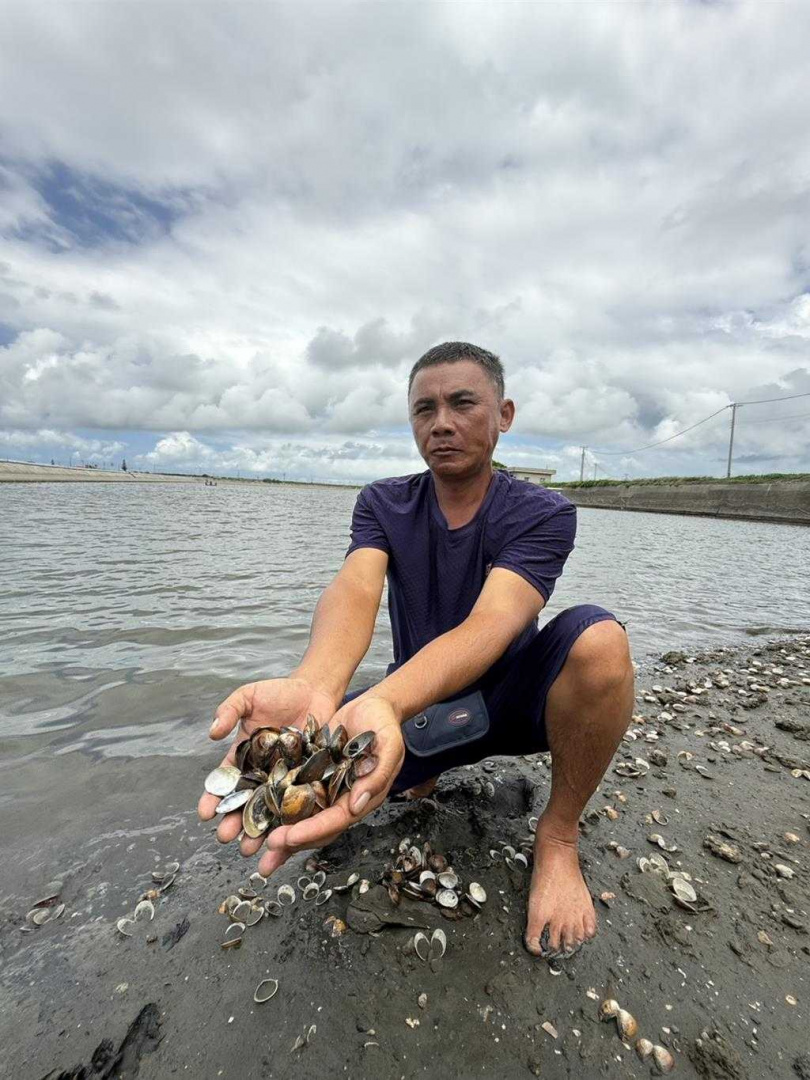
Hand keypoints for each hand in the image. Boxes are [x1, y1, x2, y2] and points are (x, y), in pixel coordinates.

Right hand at [197, 676, 337, 843]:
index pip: (224, 781)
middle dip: (233, 821)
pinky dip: (289, 821)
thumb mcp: (248, 696)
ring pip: (268, 810)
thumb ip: (229, 710)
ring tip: (250, 847)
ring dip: (258, 830)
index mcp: (242, 756)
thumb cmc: (278, 692)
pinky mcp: (306, 780)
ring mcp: (283, 778)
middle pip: (244, 802)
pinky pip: (296, 803)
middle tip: (225, 837)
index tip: (204, 812)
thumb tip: (212, 733)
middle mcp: (261, 772)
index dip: (213, 797)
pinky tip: (283, 836)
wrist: (315, 690)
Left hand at [255, 693, 404, 876]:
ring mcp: (326, 789)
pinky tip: (255, 813)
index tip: (290, 837)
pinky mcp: (312, 776)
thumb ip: (378, 773)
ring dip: (280, 834)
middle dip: (292, 841)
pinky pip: (293, 795)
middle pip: (316, 827)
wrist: (373, 705)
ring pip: (301, 817)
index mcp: (363, 796)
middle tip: (268, 848)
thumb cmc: (384, 723)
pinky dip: (276, 806)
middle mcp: (342, 798)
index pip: (336, 820)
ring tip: (254, 848)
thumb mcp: (389, 743)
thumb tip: (357, 805)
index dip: (313, 830)